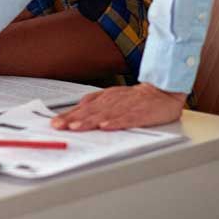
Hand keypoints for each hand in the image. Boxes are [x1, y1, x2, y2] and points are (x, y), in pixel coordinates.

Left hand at [50, 83, 186, 130]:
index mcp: (105, 98)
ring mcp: (126, 107)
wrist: (162, 91)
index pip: (83, 108)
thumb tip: (76, 111)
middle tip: (60, 126)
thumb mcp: (113, 97)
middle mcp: (112, 101)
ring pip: (104, 115)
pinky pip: (127, 118)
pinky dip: (116, 122)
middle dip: (73, 119)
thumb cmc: (136, 98)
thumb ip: (95, 104)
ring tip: (76, 127)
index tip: (55, 123)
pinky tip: (106, 126)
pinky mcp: (140, 113)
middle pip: (90, 111)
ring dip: (89, 121)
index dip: (68, 115)